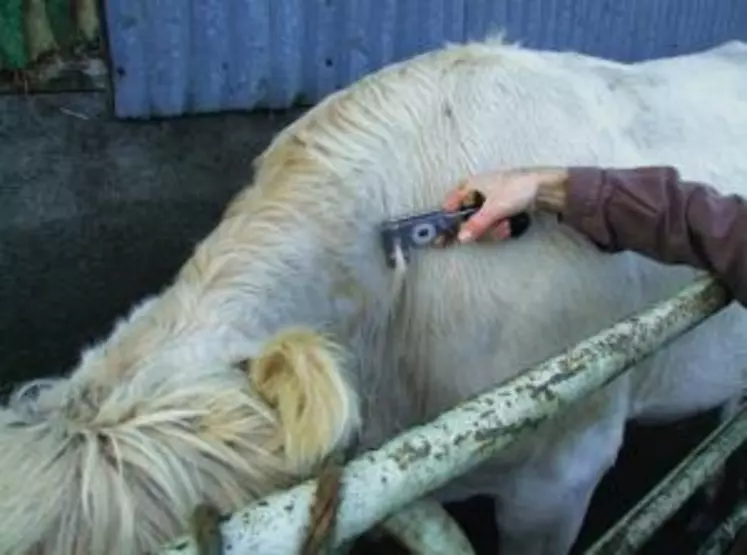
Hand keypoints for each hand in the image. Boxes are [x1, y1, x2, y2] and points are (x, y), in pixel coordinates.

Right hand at [443, 167, 568, 242]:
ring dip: (494, 229)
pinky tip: (511, 226)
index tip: (444, 236)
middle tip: (485, 232)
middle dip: (479, 228)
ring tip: (505, 226)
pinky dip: (502, 226)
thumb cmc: (516, 190)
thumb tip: (461, 238)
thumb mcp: (494, 209)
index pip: (450, 204)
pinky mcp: (503, 208)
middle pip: (467, 218)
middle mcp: (478, 192)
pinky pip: (495, 222)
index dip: (447, 220)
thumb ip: (476, 224)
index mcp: (471, 185)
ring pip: (483, 223)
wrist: (545, 187)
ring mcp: (491, 201)